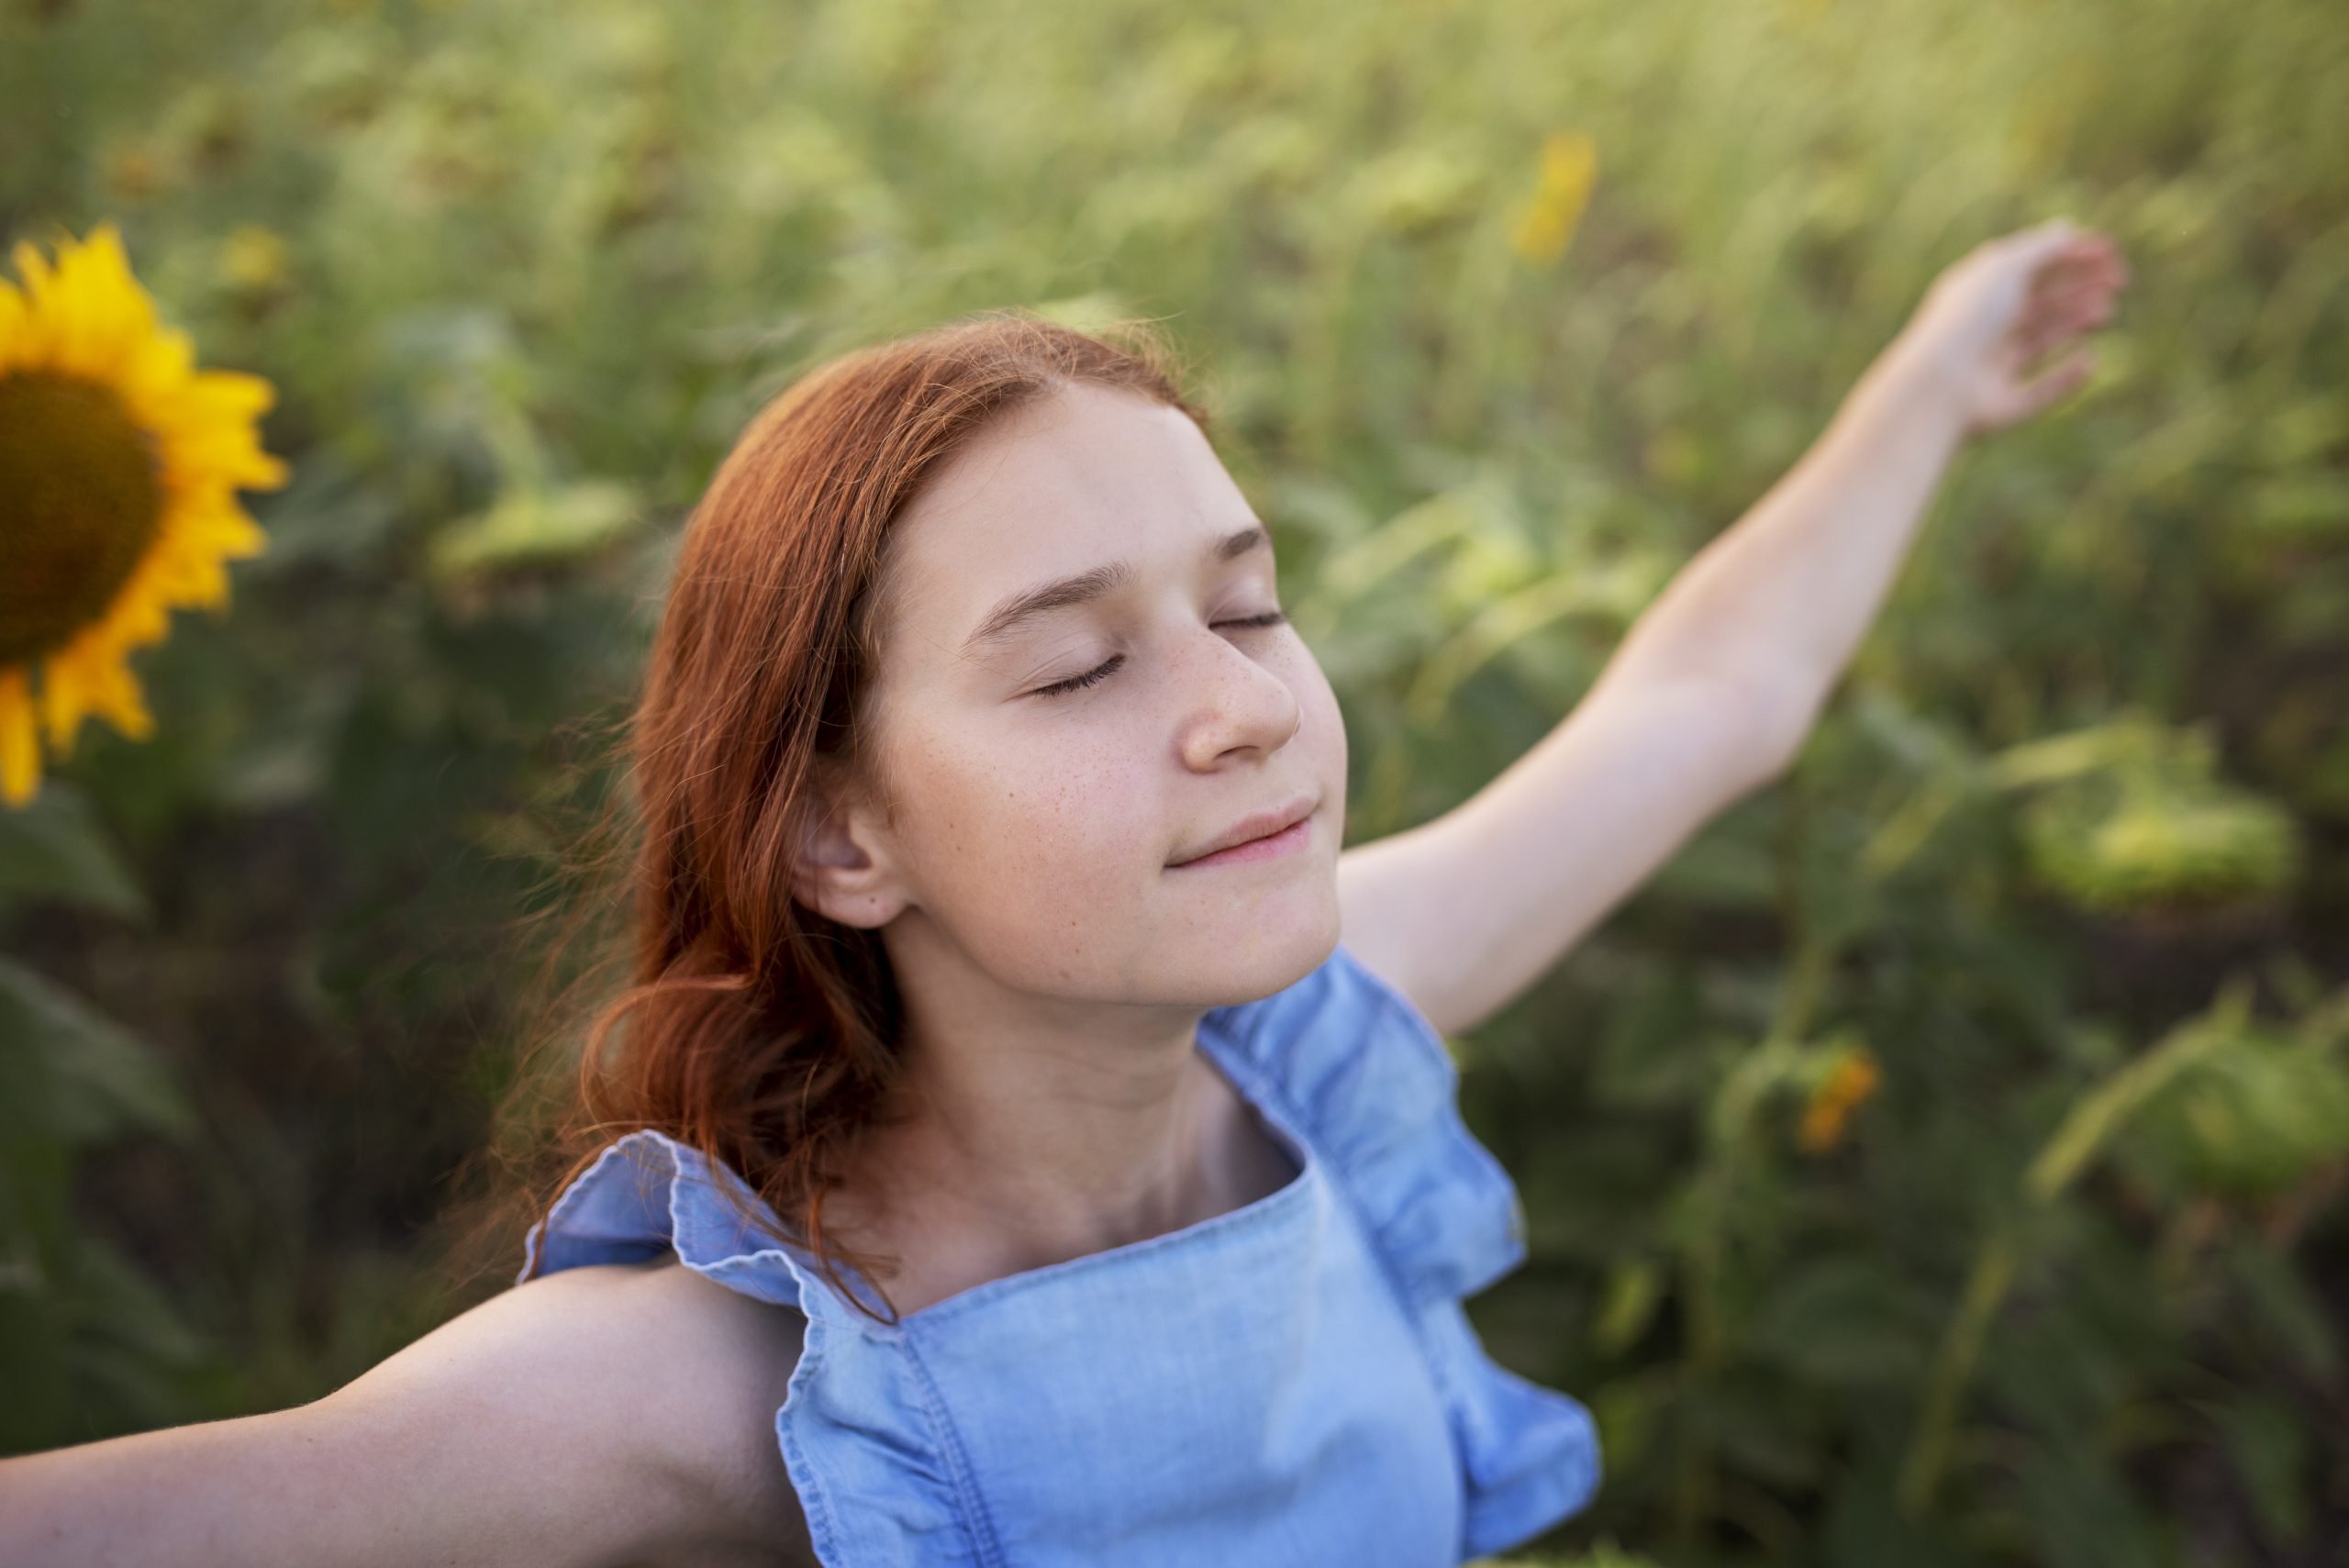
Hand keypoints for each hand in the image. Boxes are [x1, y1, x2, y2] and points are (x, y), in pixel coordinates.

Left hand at [1882, 217, 2132, 437]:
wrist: (1940, 382)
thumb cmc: (1969, 318)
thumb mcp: (2006, 269)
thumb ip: (2040, 248)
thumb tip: (2069, 230)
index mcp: (1979, 293)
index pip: (2030, 270)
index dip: (2070, 258)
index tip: (2109, 251)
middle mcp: (1985, 329)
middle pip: (2040, 304)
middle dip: (2079, 289)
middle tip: (2119, 281)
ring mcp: (1993, 367)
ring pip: (2043, 340)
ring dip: (2076, 322)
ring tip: (2105, 313)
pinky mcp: (2003, 404)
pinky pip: (2041, 390)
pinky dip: (2067, 377)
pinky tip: (2090, 361)